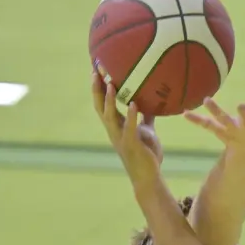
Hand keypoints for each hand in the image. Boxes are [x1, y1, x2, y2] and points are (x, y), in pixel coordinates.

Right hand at [91, 62, 162, 186]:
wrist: (148, 175)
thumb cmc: (146, 153)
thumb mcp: (146, 130)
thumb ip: (144, 117)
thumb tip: (148, 102)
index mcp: (116, 125)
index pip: (102, 102)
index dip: (97, 86)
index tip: (95, 69)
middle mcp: (114, 130)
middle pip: (99, 105)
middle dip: (96, 88)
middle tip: (95, 69)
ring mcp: (120, 137)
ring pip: (109, 116)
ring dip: (108, 99)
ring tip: (109, 83)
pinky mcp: (131, 144)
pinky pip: (129, 128)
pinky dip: (130, 116)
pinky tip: (133, 104)